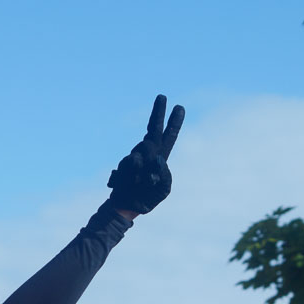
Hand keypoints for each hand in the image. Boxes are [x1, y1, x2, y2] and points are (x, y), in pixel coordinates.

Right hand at [107, 94, 184, 213]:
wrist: (126, 207)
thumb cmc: (148, 198)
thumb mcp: (163, 189)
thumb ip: (165, 175)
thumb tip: (159, 159)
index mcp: (161, 156)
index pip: (169, 136)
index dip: (174, 122)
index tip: (179, 107)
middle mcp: (148, 153)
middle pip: (154, 129)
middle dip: (158, 112)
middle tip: (162, 96)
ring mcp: (134, 157)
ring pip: (142, 151)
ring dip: (143, 165)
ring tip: (141, 180)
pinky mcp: (124, 164)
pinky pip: (131, 163)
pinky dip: (134, 172)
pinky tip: (132, 182)